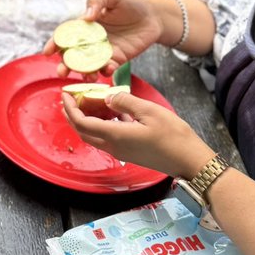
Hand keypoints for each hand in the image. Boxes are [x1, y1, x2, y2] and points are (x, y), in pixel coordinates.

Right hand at [43, 0, 163, 76]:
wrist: (154, 15)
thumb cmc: (131, 2)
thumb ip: (98, 1)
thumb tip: (86, 17)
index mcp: (85, 25)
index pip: (65, 35)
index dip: (54, 43)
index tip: (47, 52)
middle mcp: (91, 40)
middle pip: (73, 55)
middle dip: (65, 65)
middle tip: (61, 73)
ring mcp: (104, 51)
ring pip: (89, 66)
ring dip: (85, 73)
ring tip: (87, 77)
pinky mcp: (118, 59)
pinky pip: (108, 67)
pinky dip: (106, 70)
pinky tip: (109, 68)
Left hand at [61, 91, 211, 179]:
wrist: (189, 161)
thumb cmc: (173, 136)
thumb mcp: (149, 111)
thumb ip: (125, 102)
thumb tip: (107, 97)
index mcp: (114, 135)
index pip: (81, 123)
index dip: (70, 108)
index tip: (65, 94)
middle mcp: (113, 146)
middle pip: (83, 131)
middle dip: (73, 114)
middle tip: (71, 97)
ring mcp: (121, 151)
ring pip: (94, 135)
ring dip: (87, 119)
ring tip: (90, 101)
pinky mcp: (128, 152)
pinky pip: (106, 137)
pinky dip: (102, 124)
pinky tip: (112, 111)